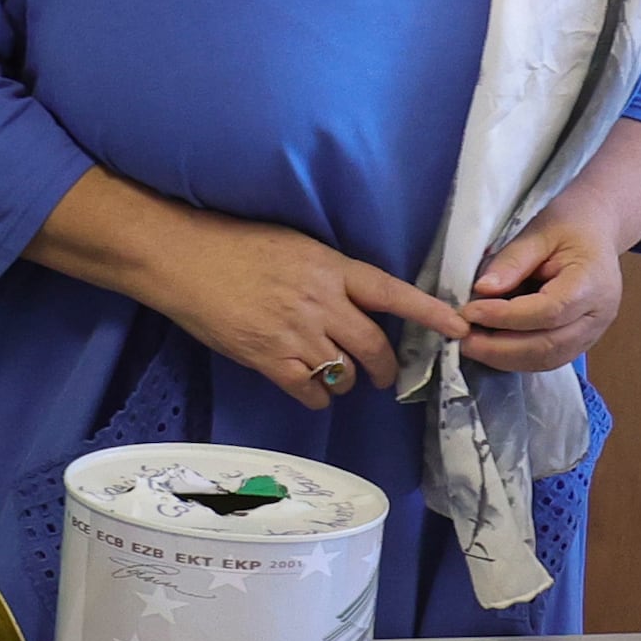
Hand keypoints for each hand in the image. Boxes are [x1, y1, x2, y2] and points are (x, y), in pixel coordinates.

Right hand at [126, 211, 474, 415]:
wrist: (181, 259)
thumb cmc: (231, 242)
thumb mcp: (293, 244)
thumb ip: (326, 273)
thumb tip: (350, 297)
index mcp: (330, 268)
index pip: (393, 293)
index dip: (429, 313)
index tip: (458, 327)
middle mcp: (321, 302)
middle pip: (373, 346)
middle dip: (386, 367)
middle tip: (385, 376)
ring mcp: (295, 333)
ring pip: (344, 372)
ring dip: (347, 381)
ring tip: (338, 379)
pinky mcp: (268, 358)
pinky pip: (310, 391)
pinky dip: (316, 397)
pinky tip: (311, 393)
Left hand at [460, 209, 626, 374]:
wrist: (596, 231)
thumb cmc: (569, 226)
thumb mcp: (538, 232)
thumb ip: (512, 261)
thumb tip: (483, 290)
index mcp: (592, 282)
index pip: (548, 311)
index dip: (506, 316)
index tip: (469, 311)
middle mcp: (598, 315)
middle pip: (549, 344)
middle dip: (500, 348)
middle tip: (462, 338)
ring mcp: (593, 332)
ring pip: (548, 359)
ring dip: (505, 358)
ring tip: (471, 345)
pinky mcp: (581, 341)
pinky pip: (549, 358)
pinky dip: (517, 358)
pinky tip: (491, 348)